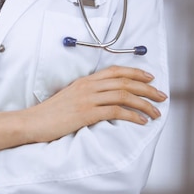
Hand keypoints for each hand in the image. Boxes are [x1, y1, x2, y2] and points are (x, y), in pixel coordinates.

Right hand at [23, 65, 167, 143]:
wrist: (32, 122)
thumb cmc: (49, 114)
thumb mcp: (69, 98)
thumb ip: (86, 95)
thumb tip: (103, 100)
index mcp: (84, 81)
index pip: (115, 71)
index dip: (136, 72)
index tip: (150, 79)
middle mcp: (88, 86)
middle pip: (125, 81)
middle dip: (147, 89)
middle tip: (161, 96)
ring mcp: (87, 99)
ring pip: (124, 95)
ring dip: (144, 104)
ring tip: (155, 112)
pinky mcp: (87, 113)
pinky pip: (116, 111)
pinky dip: (132, 116)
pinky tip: (141, 121)